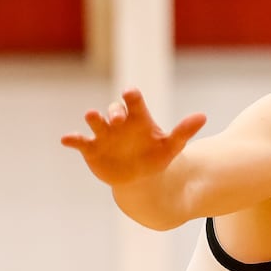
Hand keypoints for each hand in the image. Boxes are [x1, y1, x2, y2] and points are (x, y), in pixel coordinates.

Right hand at [61, 88, 206, 185]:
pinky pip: (80, 141)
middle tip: (117, 118)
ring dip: (93, 118)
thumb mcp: (171, 146)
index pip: (134, 103)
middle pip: (114, 110)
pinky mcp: (91, 148)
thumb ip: (184, 132)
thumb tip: (203, 116)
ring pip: (95, 122)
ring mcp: (104, 134)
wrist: (139, 177)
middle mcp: (119, 123)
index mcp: (138, 118)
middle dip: (114, 112)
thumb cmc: (155, 156)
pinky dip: (72, 138)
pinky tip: (66, 139)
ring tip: (91, 115)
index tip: (131, 93)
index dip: (132, 97)